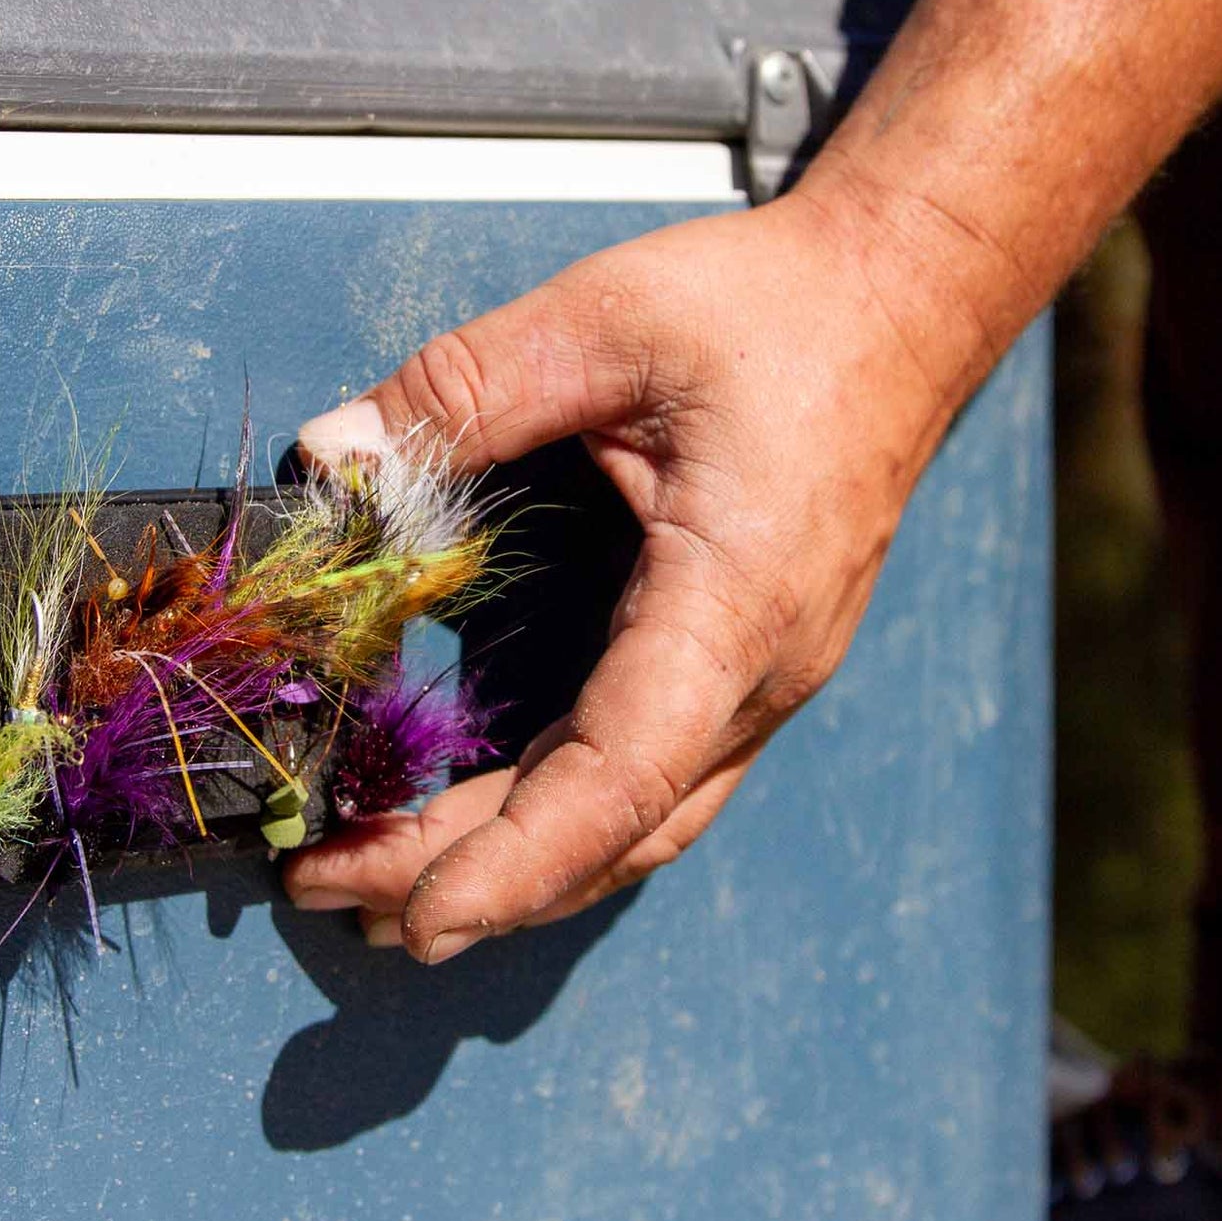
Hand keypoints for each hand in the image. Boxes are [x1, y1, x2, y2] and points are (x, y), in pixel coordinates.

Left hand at [283, 169, 990, 961]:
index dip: (516, 861)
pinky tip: (481, 819)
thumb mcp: (602, 323)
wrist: (901, 301)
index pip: (622, 774)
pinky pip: (652, 774)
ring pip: (638, 822)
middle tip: (319, 883)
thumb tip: (329, 462)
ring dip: (515, 866)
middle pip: (614, 828)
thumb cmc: (774, 309)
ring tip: (381, 888)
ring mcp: (763, 678)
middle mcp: (762, 671)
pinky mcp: (745, 661)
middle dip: (467, 879)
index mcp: (736, 600)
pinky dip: (559, 818)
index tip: (416, 919)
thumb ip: (460, 394)